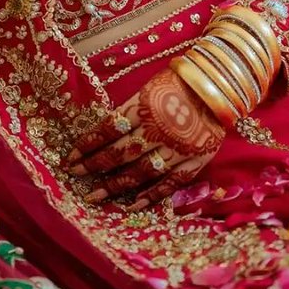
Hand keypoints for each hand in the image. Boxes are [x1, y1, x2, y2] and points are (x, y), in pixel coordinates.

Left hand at [65, 67, 224, 210]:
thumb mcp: (149, 89)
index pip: (108, 129)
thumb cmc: (178, 84)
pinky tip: (132, 204)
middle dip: (95, 167)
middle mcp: (158, 128)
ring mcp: (177, 147)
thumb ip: (129, 112)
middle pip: (120, 153)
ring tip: (96, 195)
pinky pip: (170, 182)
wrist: (219, 85)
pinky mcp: (195, 160)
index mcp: (144, 106)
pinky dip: (150, 195)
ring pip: (141, 171)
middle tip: (76, 177)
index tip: (70, 158)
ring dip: (115, 185)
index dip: (87, 145)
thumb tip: (102, 136)